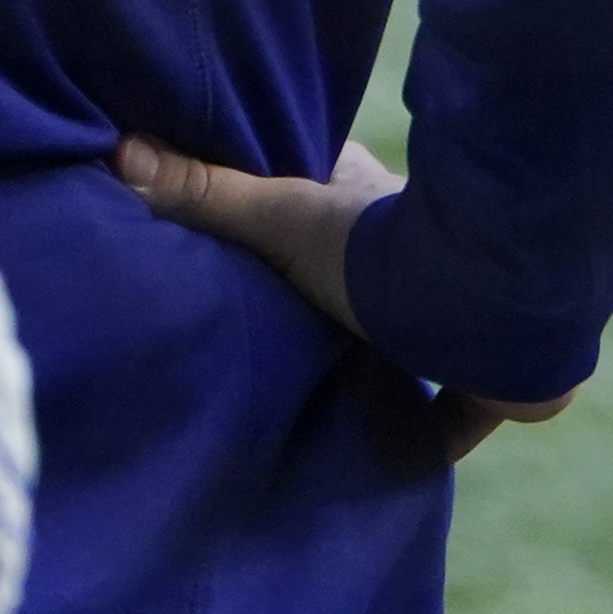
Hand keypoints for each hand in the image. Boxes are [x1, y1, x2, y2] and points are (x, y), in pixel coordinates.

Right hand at [115, 133, 572, 459]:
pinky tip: (395, 463)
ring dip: (374, 365)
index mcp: (366, 204)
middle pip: (353, 278)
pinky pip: (456, 409)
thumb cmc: (380, 249)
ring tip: (312, 405)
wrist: (491, 303)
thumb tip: (121, 149)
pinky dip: (431, 433)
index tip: (240, 232)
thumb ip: (207, 195)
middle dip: (321, 302)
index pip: (316, 195)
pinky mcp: (488, 376)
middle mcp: (414, 254)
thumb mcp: (281, 217)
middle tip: (265, 337)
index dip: (282, 211)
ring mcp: (457, 315)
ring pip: (405, 339)